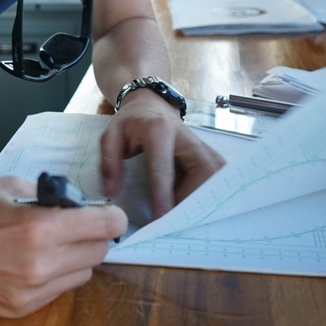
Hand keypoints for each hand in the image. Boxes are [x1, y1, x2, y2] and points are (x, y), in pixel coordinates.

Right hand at [0, 176, 127, 317]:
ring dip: (76, 256)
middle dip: (94, 234)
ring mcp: (28, 294)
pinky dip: (55, 274)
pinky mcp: (16, 310)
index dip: (112, 216)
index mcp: (38, 230)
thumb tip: (73, 203)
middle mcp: (39, 267)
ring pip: (81, 275)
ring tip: (51, 240)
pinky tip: (32, 259)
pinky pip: (56, 291)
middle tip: (79, 221)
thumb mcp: (6, 186)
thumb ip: (48, 194)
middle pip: (98, 253)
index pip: (104, 226)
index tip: (109, 212)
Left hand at [98, 93, 224, 218]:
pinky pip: (216, 180)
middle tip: (172, 219)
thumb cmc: (131, 123)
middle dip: (190, 199)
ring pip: (215, 178)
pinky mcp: (210, 155)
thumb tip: (111, 191)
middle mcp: (187, 136)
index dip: (162, 196)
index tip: (160, 219)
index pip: (163, 168)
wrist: (150, 105)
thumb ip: (109, 162)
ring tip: (179, 212)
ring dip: (200, 199)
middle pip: (201, 173)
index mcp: (159, 130)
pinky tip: (191, 203)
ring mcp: (203, 145)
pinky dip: (206, 195)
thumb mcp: (111, 135)